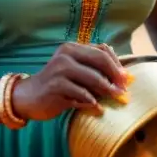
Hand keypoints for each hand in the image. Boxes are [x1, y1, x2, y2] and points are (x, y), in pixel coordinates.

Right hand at [11, 42, 129, 121]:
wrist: (29, 97)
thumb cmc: (58, 85)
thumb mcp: (74, 72)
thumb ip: (94, 71)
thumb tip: (124, 78)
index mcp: (72, 48)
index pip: (102, 51)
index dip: (117, 64)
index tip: (127, 79)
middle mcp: (65, 56)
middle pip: (99, 60)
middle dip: (115, 76)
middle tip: (124, 89)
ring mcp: (59, 71)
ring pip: (92, 78)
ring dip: (107, 90)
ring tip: (116, 98)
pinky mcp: (55, 87)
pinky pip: (80, 94)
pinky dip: (92, 102)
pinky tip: (97, 108)